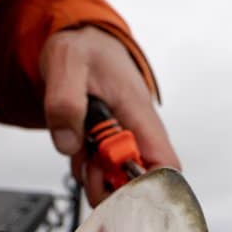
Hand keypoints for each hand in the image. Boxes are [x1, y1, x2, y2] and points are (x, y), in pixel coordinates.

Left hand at [40, 26, 180, 205]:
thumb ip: (65, 103)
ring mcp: (125, 147)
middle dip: (110, 186)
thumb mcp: (67, 64)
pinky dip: (85, 169)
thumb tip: (69, 145)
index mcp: (141, 117)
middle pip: (141, 186)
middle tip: (88, 160)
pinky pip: (101, 175)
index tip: (115, 176)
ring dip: (94, 176)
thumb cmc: (86, 51)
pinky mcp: (110, 152)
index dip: (147, 186)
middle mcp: (140, 138)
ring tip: (79, 142)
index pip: (166, 168)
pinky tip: (78, 143)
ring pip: (117, 185)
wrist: (83, 44)